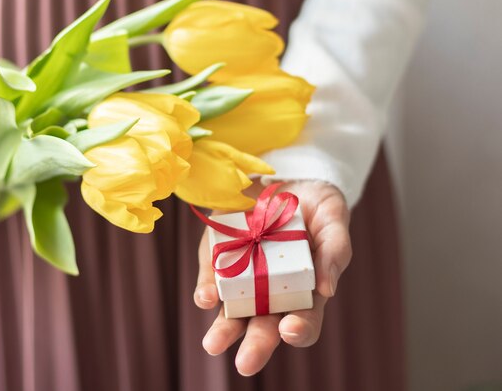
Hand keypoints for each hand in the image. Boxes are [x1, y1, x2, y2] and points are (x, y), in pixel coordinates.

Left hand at [194, 180, 351, 375]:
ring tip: (213, 345)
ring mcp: (244, 276)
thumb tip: (327, 289)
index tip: (291, 330)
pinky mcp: (221, 256)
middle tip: (246, 364)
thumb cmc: (319, 208)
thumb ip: (335, 252)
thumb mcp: (334, 222)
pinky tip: (206, 298)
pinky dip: (207, 290)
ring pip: (233, 312)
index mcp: (304, 292)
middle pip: (264, 327)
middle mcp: (272, 291)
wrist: (290, 176)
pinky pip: (211, 279)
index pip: (303, 322)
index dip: (300, 331)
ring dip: (223, 329)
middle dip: (256, 346)